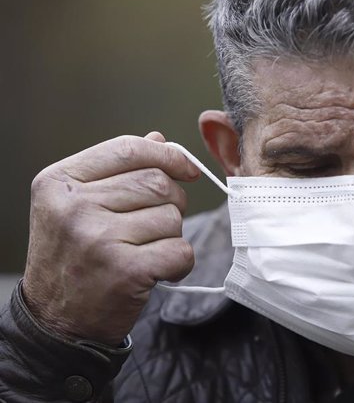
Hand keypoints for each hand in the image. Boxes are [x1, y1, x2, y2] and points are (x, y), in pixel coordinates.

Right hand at [23, 132, 199, 345]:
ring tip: (143, 252)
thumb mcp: (78, 206)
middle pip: (157, 182)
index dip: (167, 155)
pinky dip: (179, 263)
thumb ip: (117, 170)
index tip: (187, 169)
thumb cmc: (74, 258)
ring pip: (172, 216)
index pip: (128, 148)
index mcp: (59, 182)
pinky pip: (180, 250)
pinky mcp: (125, 270)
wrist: (57, 323)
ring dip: (171, 235)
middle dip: (171, 202)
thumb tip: (159, 141)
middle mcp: (74, 207)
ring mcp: (98, 239)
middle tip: (153, 227)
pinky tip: (156, 272)